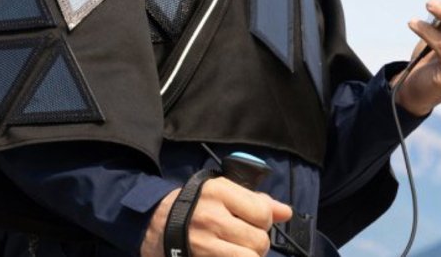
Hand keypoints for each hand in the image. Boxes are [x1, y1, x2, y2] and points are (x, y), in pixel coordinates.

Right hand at [141, 177, 291, 256]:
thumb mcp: (222, 191)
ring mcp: (203, 244)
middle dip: (258, 243)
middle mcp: (211, 218)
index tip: (255, 221)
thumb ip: (256, 201)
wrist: (153, 222)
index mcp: (219, 193)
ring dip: (248, 256)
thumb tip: (286, 213)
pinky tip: (229, 254)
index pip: (263, 213)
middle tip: (246, 240)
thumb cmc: (195, 204)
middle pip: (258, 241)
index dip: (264, 220)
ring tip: (239, 251)